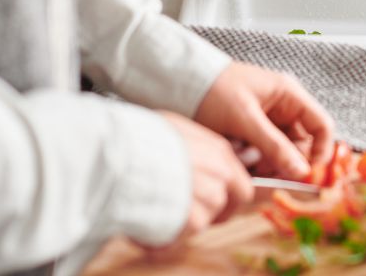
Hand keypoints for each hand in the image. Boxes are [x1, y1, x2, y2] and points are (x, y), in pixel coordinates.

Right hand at [137, 111, 253, 251]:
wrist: (126, 157)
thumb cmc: (144, 138)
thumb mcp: (177, 130)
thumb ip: (194, 147)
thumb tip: (192, 155)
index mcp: (219, 151)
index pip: (239, 179)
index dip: (228, 191)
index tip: (212, 196)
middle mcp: (221, 174)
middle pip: (237, 200)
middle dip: (220, 211)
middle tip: (194, 214)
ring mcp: (210, 198)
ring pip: (208, 217)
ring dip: (188, 219)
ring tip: (162, 209)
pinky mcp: (193, 221)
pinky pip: (186, 234)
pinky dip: (170, 234)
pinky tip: (152, 220)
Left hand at [193, 63, 334, 180]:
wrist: (181, 84)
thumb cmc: (215, 91)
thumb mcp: (245, 119)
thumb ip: (274, 146)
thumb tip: (303, 172)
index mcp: (289, 95)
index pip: (321, 126)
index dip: (322, 151)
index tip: (310, 176)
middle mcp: (283, 108)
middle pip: (301, 145)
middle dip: (286, 162)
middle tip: (265, 171)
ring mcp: (268, 122)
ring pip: (281, 154)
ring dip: (267, 163)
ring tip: (243, 159)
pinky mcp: (252, 134)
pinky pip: (263, 155)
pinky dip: (254, 162)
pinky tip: (237, 159)